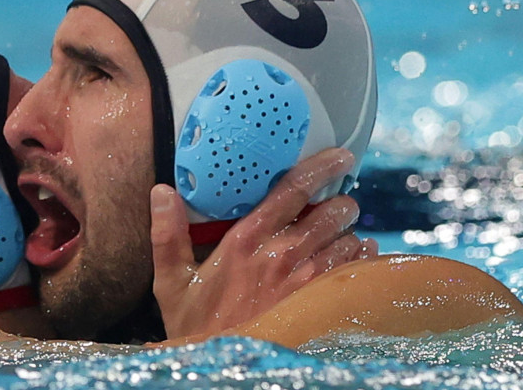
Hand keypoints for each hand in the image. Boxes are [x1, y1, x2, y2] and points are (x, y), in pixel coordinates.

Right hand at [150, 146, 378, 339]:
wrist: (221, 368)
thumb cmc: (196, 326)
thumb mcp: (171, 282)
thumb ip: (167, 234)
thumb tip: (161, 191)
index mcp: (245, 241)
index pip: (292, 190)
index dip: (321, 167)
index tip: (340, 155)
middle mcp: (281, 256)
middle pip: (331, 212)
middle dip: (342, 202)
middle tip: (340, 202)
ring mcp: (306, 282)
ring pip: (348, 240)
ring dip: (351, 231)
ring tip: (345, 231)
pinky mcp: (321, 304)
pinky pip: (356, 270)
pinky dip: (361, 258)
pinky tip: (354, 257)